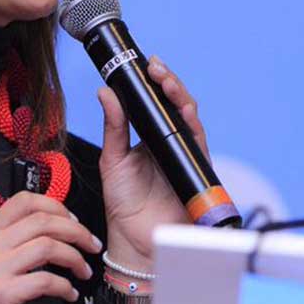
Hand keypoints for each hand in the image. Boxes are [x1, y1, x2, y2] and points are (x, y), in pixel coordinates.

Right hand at [0, 192, 100, 303]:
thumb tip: (55, 227)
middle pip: (42, 221)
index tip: (74, 221)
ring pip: (47, 246)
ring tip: (84, 272)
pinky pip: (45, 281)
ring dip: (75, 258)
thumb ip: (15, 243)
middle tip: (92, 246)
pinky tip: (70, 294)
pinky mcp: (2, 295)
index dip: (56, 206)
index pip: (23, 200)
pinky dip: (65, 287)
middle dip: (77, 231)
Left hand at [96, 55, 198, 269]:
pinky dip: (192, 123)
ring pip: (189, 117)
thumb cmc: (124, 204)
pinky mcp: (195, 169)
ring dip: (180, 96)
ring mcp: (184, 155)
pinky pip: (197, 141)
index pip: (156, 103)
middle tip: (155, 68)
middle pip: (176, 105)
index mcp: (149, 138)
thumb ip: (114, 126)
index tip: (144, 64)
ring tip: (166, 81)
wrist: (135, 239)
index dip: (154, 82)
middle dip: (168, 82)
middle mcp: (169, 143)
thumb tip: (105, 92)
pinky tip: (183, 109)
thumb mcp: (112, 159)